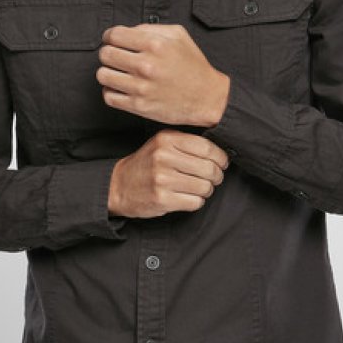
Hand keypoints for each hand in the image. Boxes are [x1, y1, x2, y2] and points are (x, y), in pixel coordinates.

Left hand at [97, 24, 229, 126]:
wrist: (206, 97)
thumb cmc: (193, 65)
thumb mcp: (179, 36)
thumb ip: (151, 28)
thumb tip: (127, 31)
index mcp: (155, 45)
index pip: (114, 35)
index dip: (110, 36)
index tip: (113, 40)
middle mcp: (146, 65)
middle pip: (105, 54)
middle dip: (108, 53)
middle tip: (116, 56)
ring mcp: (141, 88)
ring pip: (103, 75)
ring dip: (108, 72)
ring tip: (118, 72)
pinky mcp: (139, 106)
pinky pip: (109, 96)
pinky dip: (111, 91)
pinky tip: (121, 87)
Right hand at [108, 130, 229, 217]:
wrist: (119, 185)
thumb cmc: (147, 164)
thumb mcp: (162, 143)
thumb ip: (187, 142)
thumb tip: (220, 151)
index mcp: (166, 139)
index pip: (206, 147)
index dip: (220, 157)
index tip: (222, 163)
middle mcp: (163, 157)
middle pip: (209, 168)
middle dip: (217, 176)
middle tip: (214, 178)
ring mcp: (162, 179)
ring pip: (204, 187)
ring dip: (207, 190)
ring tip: (199, 188)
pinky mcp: (162, 199)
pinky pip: (195, 202)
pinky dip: (196, 202)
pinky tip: (188, 197)